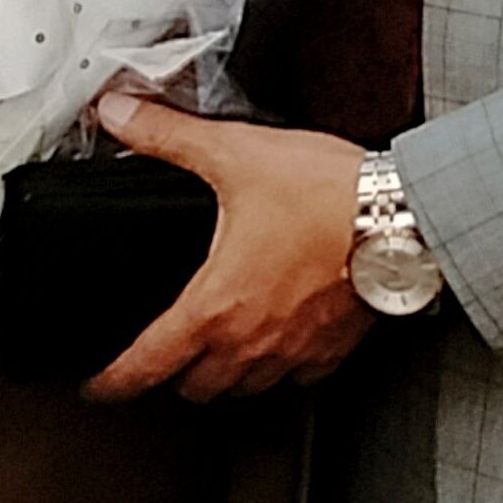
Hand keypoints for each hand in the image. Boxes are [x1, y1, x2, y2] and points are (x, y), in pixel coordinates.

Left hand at [81, 87, 374, 403]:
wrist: (403, 215)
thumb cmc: (327, 193)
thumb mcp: (234, 154)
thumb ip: (167, 135)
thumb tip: (117, 113)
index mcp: (214, 306)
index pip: (146, 366)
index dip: (113, 381)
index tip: (99, 388)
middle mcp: (250, 342)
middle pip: (194, 388)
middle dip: (173, 374)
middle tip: (165, 355)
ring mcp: (294, 351)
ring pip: (242, 390)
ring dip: (225, 375)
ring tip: (219, 350)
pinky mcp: (332, 349)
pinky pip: (295, 378)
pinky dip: (280, 367)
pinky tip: (280, 338)